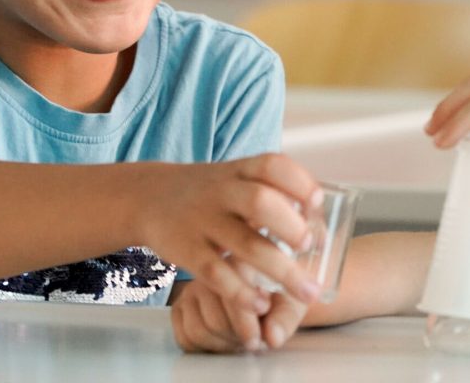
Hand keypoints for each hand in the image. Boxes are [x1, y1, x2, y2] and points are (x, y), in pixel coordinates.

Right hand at [140, 153, 322, 315]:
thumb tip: (321, 221)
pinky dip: (243, 292)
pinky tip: (262, 303)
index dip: (299, 182)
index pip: (271, 165)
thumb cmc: (207, 192)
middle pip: (260, 202)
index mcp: (237, 171)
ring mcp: (203, 221)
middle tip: (309, 245)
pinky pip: (217, 273)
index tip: (317, 202)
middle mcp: (220, 192)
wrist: (148, 197)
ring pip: (245, 244)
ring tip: (308, 292)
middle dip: (291, 225)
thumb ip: (269, 190)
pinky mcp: (187, 250)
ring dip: (281, 270)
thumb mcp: (232, 178)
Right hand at [171, 274, 307, 352]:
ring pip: (198, 329)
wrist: (262, 293)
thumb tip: (272, 336)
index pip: (231, 296)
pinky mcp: (180, 305)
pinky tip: (222, 338)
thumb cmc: (276, 295)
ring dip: (222, 343)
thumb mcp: (290, 302)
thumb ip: (284, 318)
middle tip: (253, 338)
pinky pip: (185, 336)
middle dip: (237, 336)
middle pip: (215, 319)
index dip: (247, 324)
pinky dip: (205, 346)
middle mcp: (208, 270)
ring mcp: (192, 288)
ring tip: (239, 337)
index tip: (259, 336)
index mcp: (237, 260)